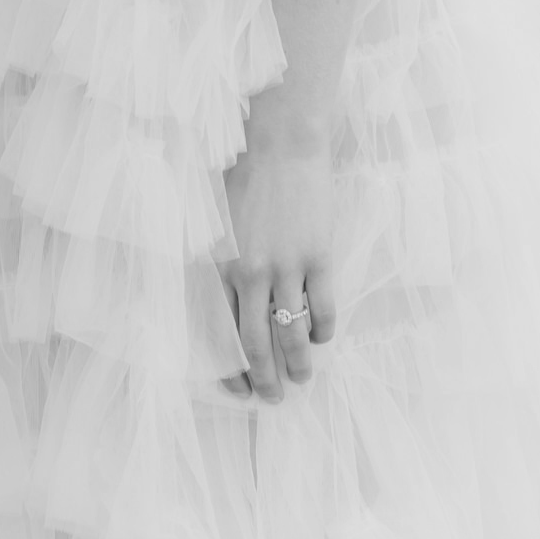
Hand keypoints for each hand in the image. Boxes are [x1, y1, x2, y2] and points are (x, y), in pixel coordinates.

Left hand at [219, 109, 336, 403]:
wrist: (279, 138)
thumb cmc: (243, 172)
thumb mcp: (216, 220)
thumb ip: (218, 262)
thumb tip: (226, 304)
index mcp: (220, 264)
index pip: (224, 331)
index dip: (232, 367)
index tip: (239, 389)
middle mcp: (250, 273)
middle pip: (257, 343)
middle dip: (266, 379)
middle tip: (273, 399)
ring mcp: (287, 267)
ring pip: (293, 334)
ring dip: (299, 364)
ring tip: (302, 379)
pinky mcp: (318, 257)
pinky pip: (323, 309)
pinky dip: (323, 330)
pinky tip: (321, 338)